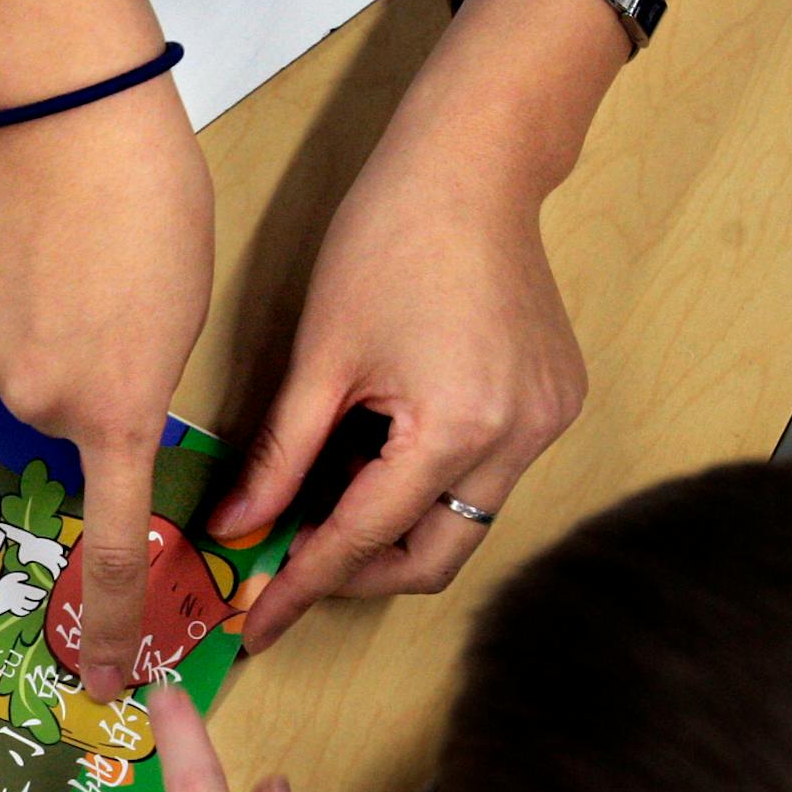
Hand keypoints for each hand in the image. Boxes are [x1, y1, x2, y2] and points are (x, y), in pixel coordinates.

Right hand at [0, 82, 212, 699]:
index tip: (111, 681)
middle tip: (95, 294)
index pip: (115, 544)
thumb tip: (87, 399)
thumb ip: (132, 381)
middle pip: (49, 414)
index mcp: (118, 410)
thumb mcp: (178, 311)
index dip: (116, 621)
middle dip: (70, 372)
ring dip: (25, 329)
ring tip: (52, 253)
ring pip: (1, 369)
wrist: (72, 113)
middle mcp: (38, 404)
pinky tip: (4, 242)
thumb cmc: (155, 203)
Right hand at [0, 572, 47, 616]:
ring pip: (28, 607)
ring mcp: (16, 605)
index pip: (34, 593)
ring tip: (35, 604)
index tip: (44, 593)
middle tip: (40, 599)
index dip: (41, 594)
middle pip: (32, 602)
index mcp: (21, 590)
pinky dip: (25, 611)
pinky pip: (20, 612)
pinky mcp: (12, 609)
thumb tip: (26, 576)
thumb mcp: (10, 576)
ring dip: (33, 606)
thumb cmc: (3, 585)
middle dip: (37, 601)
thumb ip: (19, 575)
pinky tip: (27, 611)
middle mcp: (20, 598)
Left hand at [211, 39, 587, 650]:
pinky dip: (426, 488)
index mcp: (454, 429)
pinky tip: (373, 463)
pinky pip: (485, 478)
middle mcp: (518, 439)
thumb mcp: (317, 358)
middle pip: (432, 556)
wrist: (471, 168)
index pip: (364, 540)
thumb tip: (237, 527)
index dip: (303, 585)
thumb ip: (279, 456)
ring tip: (319, 515)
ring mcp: (547, 422)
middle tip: (286, 571)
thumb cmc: (386, 240)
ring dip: (392, 532)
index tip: (260, 624)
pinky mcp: (554, 402)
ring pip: (463, 522)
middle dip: (356, 576)